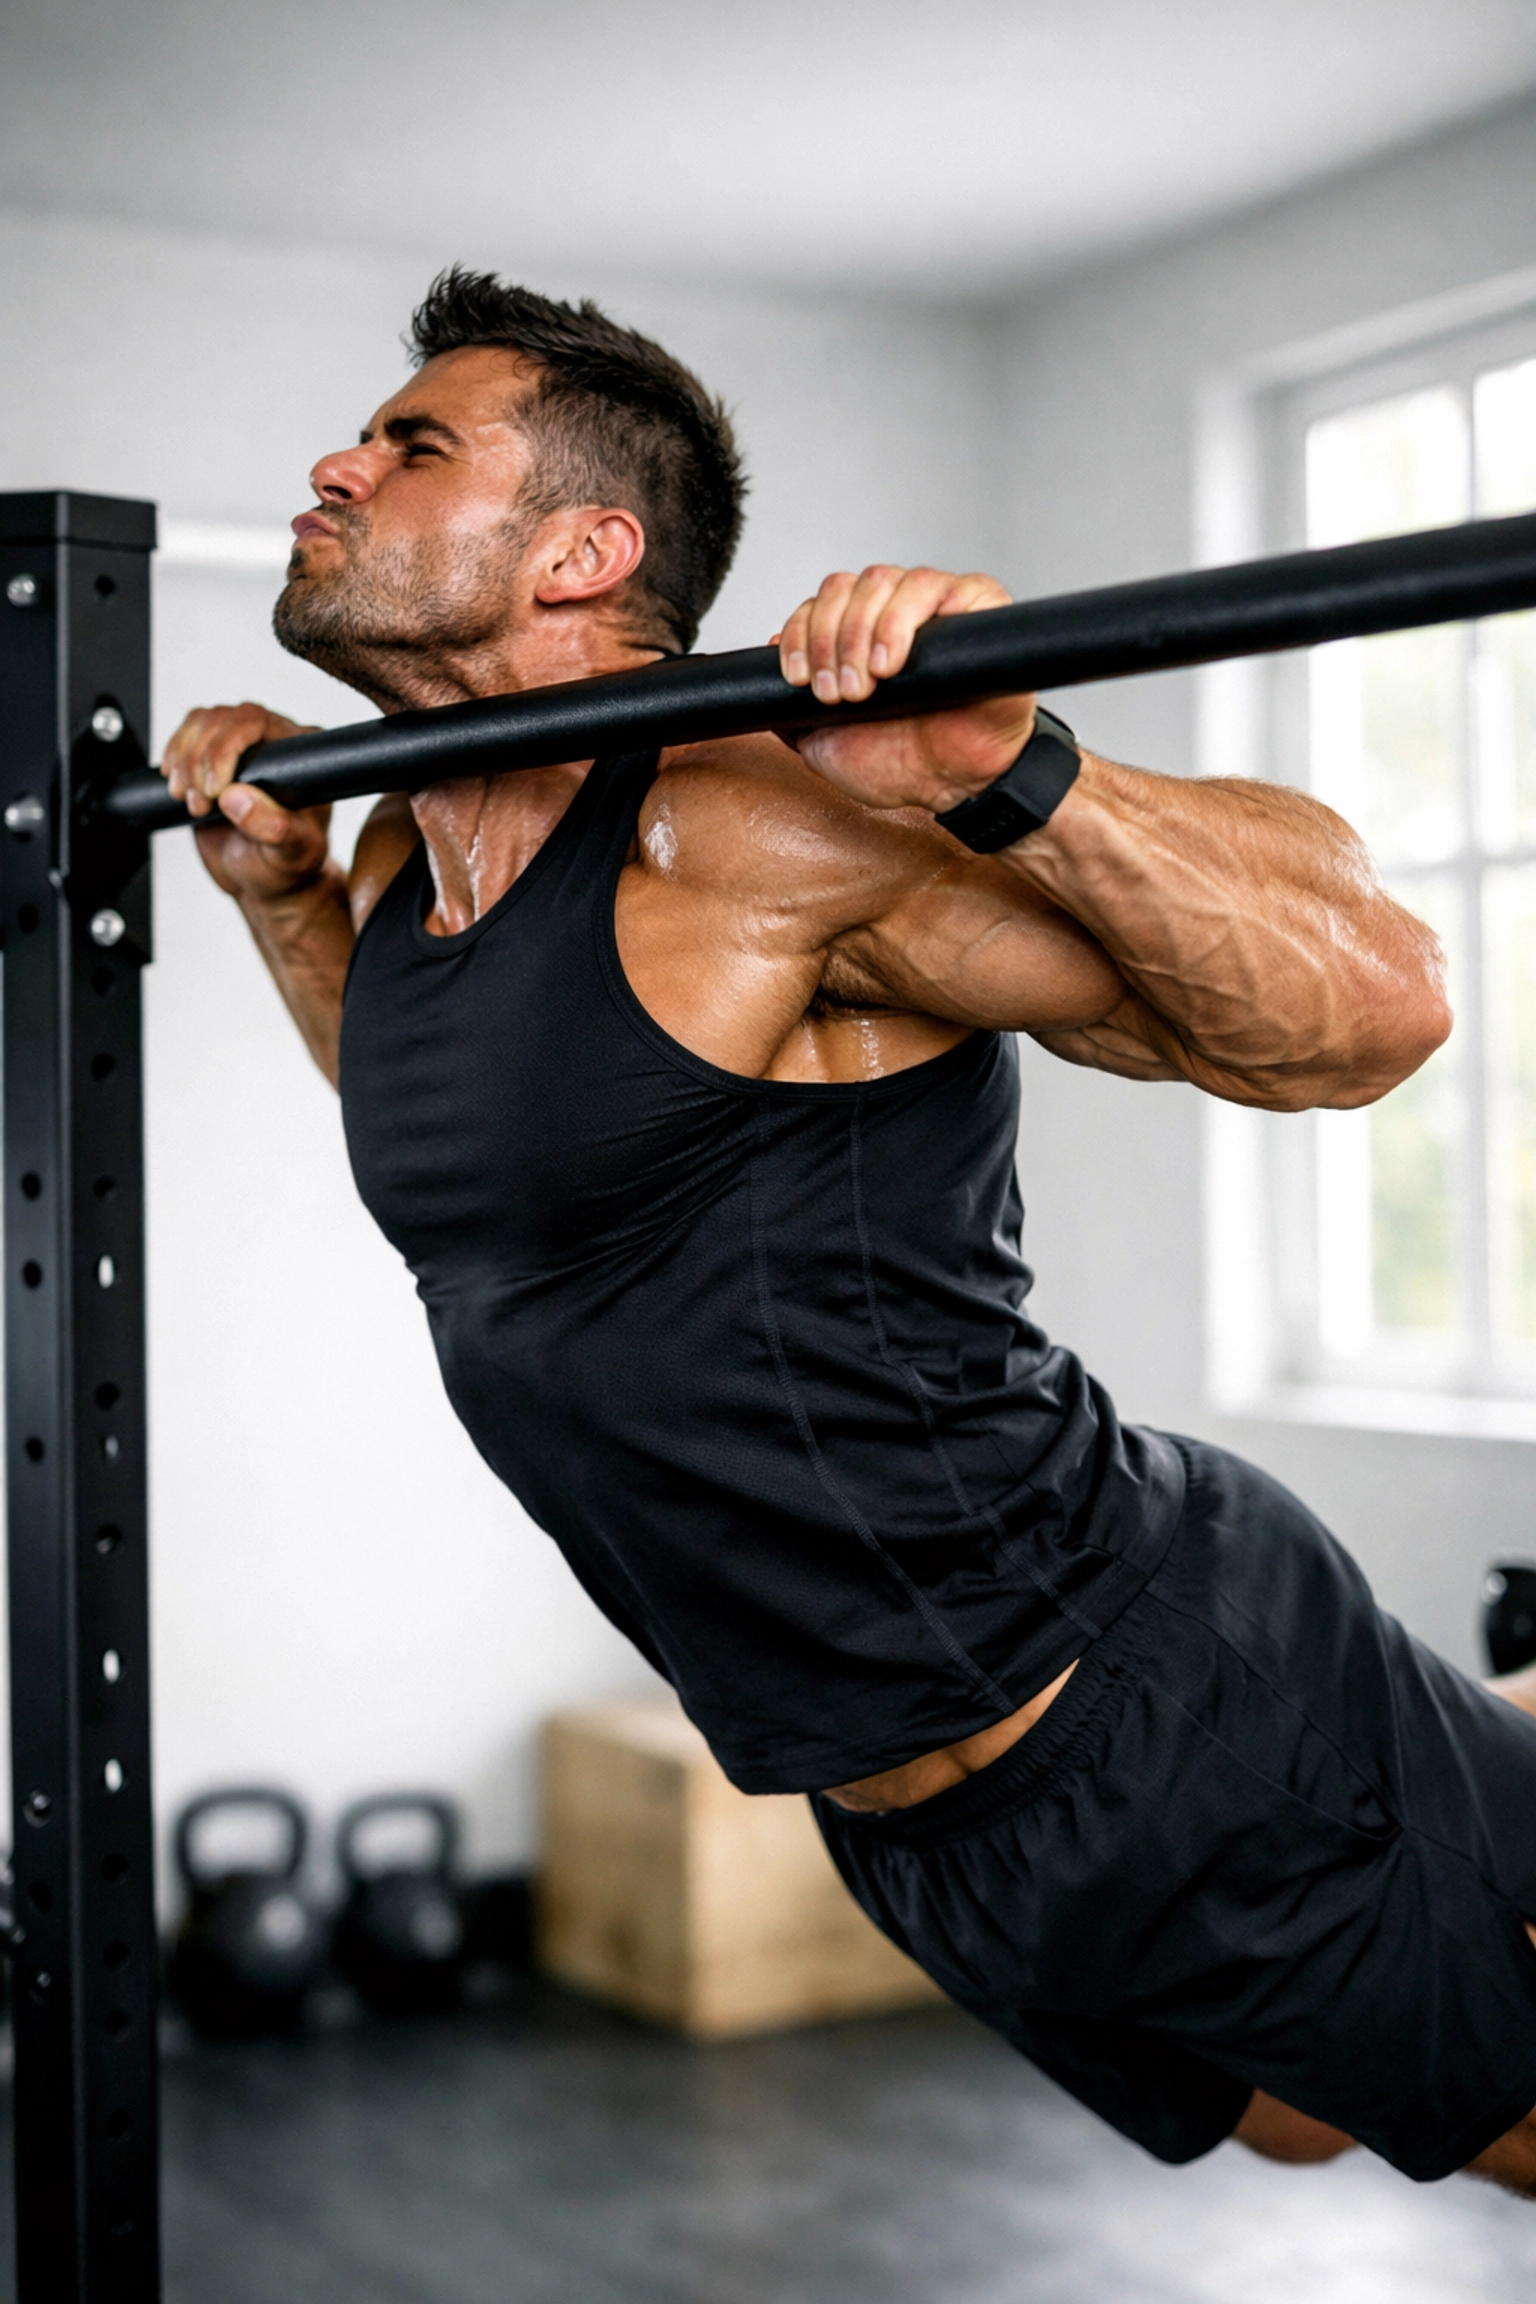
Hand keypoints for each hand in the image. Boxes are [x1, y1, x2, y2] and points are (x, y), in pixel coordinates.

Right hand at [161, 703, 331, 902]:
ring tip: (194, 803)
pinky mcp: (212, 756)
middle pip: (222, 719)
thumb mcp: (290, 855)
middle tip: (201, 804)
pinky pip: (186, 736)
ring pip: (200, 724)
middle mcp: (272, 744)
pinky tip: (179, 787)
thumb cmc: (284, 867)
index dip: (226, 747)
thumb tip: (237, 797)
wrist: (258, 880)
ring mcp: (241, 747)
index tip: (216, 790)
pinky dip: (174, 759)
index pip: (258, 723)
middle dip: (200, 761)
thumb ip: (274, 828)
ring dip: (185, 762)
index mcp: (300, 759)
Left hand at [775, 566, 1035, 814]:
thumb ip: (789, 704)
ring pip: (882, 579)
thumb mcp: (820, 739)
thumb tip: (766, 654)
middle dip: (829, 640)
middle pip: (845, 586)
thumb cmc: (900, 761)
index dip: (801, 634)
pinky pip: (934, 585)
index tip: (799, 678)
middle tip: (839, 692)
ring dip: (861, 631)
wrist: (952, 786)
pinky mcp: (975, 604)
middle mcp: (893, 612)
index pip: (818, 604)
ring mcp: (934, 605)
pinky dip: (903, 618)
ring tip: (869, 683)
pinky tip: (893, 661)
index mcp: (859, 634)